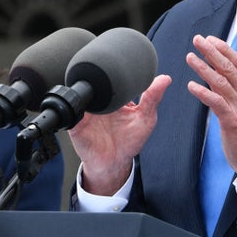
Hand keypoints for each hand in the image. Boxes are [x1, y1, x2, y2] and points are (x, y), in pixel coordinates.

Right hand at [69, 74, 171, 195]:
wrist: (112, 162)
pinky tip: (89, 116)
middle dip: (100, 83)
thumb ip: (153, 98)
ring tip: (102, 109)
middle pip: (94, 84)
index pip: (112, 79)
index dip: (116, 74)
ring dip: (88, 96)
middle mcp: (99, 102)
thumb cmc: (129, 141)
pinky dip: (77, 111)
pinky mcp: (75, 123)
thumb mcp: (146, 119)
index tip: (123, 75)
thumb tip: (165, 79)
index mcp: (114, 97)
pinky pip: (71, 112)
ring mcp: (86, 111)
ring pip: (81, 94)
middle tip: (112, 96)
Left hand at [186, 34, 236, 172]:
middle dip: (212, 52)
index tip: (211, 39)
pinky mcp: (232, 121)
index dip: (224, 49)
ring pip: (220, 82)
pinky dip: (203, 92)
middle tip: (198, 40)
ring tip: (190, 57)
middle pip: (228, 68)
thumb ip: (235, 88)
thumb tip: (220, 71)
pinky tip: (191, 86)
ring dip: (203, 67)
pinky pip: (216, 102)